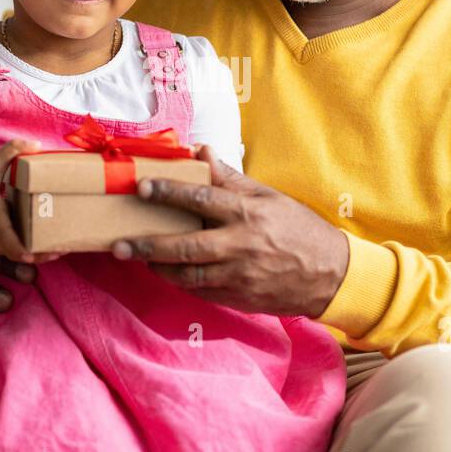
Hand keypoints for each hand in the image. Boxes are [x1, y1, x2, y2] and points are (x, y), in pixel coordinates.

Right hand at [0, 139, 55, 262]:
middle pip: (20, 254)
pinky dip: (29, 250)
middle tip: (64, 248)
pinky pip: (14, 252)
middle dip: (42, 253)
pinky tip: (47, 243)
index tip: (39, 253)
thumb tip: (36, 145)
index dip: (23, 251)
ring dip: (39, 253)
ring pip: (18, 256)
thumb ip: (10, 151)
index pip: (8, 243)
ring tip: (61, 248)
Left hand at [109, 145, 350, 317]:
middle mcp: (240, 245)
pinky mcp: (239, 298)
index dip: (169, 192)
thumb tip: (201, 153)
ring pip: (188, 275)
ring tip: (139, 258)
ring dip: (159, 268)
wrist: (331, 275)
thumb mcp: (269, 197)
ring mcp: (239, 276)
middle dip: (148, 246)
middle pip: (185, 246)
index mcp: (247, 213)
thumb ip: (230, 179)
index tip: (141, 187)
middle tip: (119, 244)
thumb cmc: (298, 229)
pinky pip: (201, 291)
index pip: (201, 198)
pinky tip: (168, 273)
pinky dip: (181, 282)